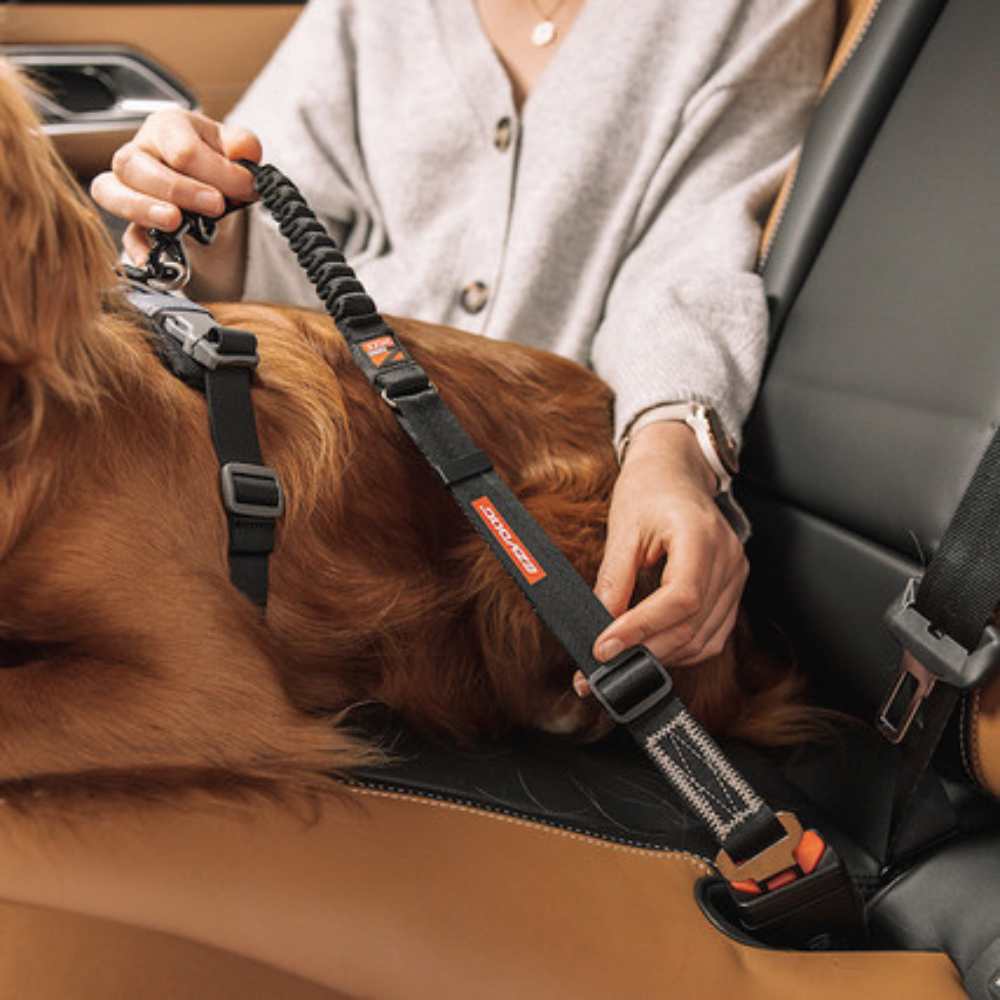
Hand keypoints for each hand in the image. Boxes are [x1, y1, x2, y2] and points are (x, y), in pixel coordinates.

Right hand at [90, 108, 260, 265]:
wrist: (216, 186)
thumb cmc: (219, 160)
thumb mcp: (237, 147)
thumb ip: (243, 144)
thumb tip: (242, 150)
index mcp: (167, 127)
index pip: (181, 147)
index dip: (216, 171)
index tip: (246, 187)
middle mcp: (139, 152)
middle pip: (135, 165)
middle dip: (178, 189)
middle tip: (216, 205)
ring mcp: (129, 185)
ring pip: (111, 191)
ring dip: (144, 209)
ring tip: (175, 222)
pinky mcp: (134, 220)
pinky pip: (123, 232)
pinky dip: (136, 245)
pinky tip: (150, 257)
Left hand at [574, 420, 747, 695]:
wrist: (675, 470)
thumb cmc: (648, 491)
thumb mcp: (622, 530)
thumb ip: (613, 580)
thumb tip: (600, 624)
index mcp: (700, 536)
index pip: (680, 597)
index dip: (642, 628)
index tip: (606, 647)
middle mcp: (727, 559)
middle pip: (692, 625)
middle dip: (646, 651)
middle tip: (604, 666)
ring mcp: (736, 575)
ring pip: (704, 638)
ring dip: (662, 656)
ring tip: (623, 660)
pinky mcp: (732, 588)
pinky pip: (712, 634)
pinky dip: (681, 648)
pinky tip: (653, 648)